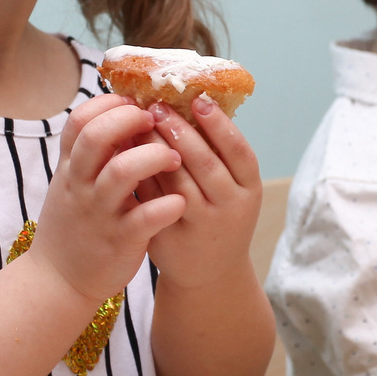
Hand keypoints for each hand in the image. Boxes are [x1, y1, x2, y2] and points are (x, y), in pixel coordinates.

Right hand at [23, 96, 184, 301]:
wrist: (59, 280)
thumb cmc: (74, 224)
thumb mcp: (72, 183)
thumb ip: (92, 153)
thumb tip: (120, 113)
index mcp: (70, 168)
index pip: (80, 120)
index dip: (109, 104)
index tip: (133, 103)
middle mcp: (81, 185)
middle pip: (97, 137)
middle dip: (129, 120)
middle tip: (155, 121)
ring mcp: (100, 212)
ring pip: (122, 172)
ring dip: (153, 156)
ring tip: (174, 158)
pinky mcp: (120, 240)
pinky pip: (144, 217)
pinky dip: (166, 206)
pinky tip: (180, 201)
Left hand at [136, 95, 262, 287]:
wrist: (210, 275)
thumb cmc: (218, 217)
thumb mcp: (232, 189)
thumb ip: (217, 154)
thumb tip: (190, 101)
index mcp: (249, 191)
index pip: (240, 152)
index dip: (220, 125)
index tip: (199, 99)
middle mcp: (230, 209)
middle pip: (205, 164)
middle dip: (180, 131)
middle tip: (158, 106)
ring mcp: (200, 227)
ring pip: (176, 182)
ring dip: (156, 149)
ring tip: (139, 123)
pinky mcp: (171, 239)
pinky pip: (152, 200)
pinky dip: (141, 174)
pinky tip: (127, 153)